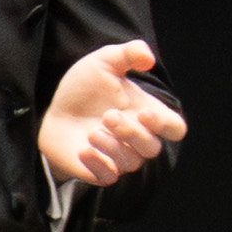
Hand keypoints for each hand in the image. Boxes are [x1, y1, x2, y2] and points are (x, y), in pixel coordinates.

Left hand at [38, 37, 186, 194]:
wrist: (55, 109)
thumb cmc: (86, 87)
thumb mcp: (105, 62)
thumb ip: (129, 54)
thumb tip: (148, 58)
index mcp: (147, 115)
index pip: (175, 129)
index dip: (166, 125)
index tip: (145, 113)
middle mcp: (137, 139)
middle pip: (152, 148)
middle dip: (132, 133)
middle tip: (108, 116)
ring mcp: (119, 157)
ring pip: (131, 162)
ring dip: (113, 146)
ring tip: (92, 131)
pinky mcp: (99, 170)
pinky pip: (108, 178)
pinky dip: (98, 165)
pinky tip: (84, 150)